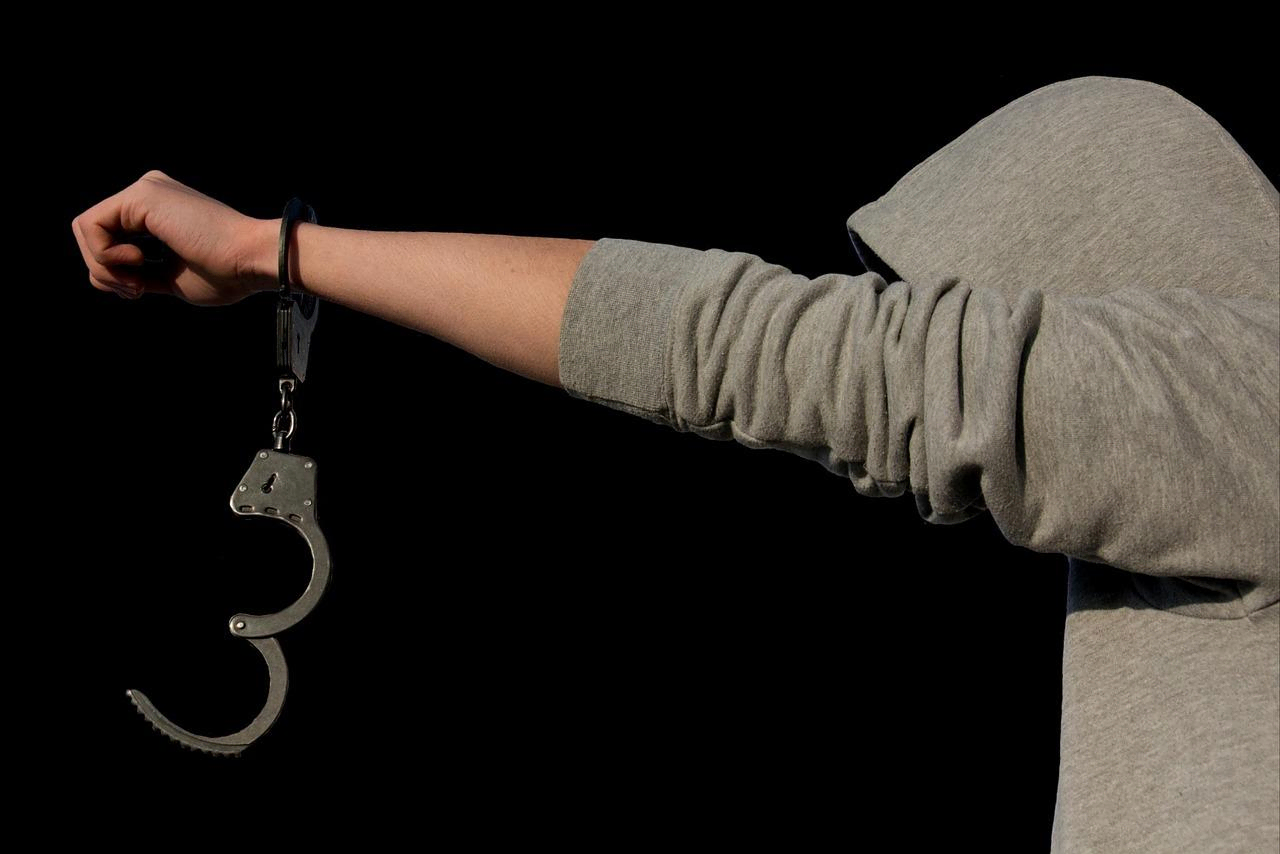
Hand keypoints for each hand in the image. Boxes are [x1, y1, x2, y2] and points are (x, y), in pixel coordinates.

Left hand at [71, 170, 273, 305]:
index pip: (106, 237)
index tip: (139, 290)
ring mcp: (143, 190)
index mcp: (156, 209)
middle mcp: (147, 192)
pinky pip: (91, 227)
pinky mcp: (141, 196)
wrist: (253, 260)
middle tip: (135, 290)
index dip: (111, 272)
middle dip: (103, 271)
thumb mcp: (170, 277)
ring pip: (85, 230)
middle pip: (90, 233)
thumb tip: (105, 275)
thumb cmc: (226, 273)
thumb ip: (138, 271)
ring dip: (104, 267)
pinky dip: (105, 255)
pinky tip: (139, 262)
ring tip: (137, 282)